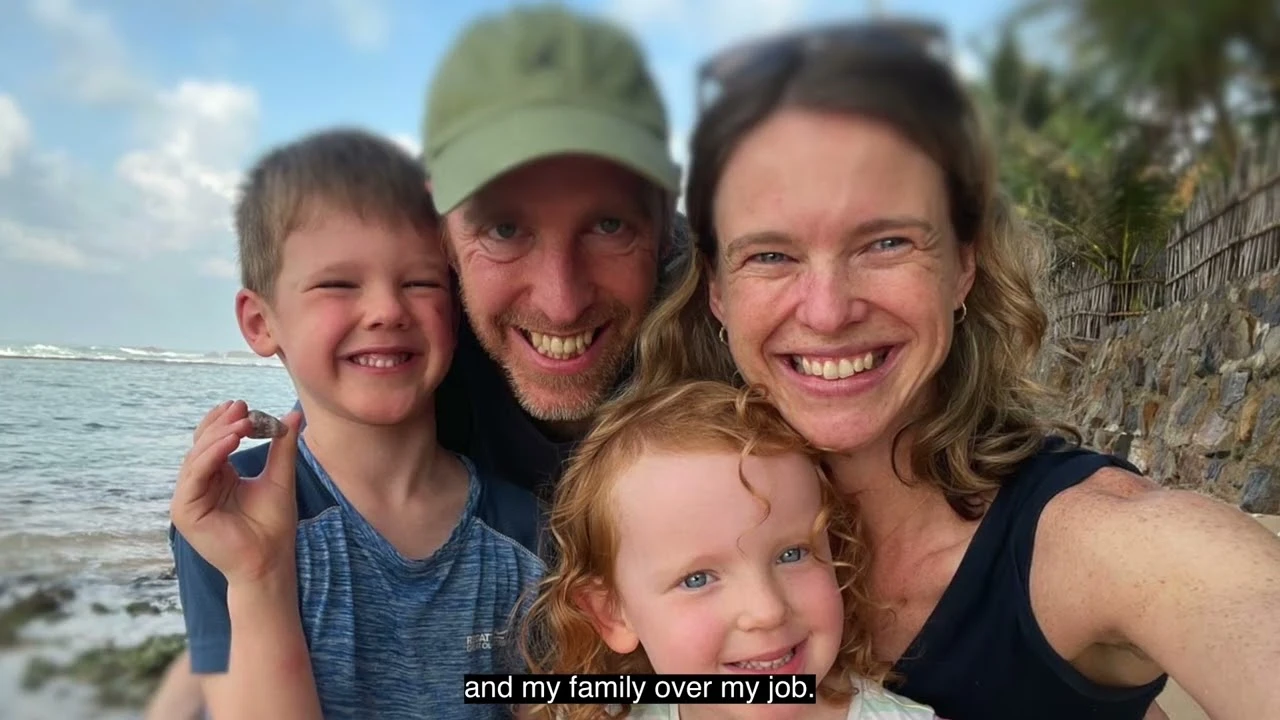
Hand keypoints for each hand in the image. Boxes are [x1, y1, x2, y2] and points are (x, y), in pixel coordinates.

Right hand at [171, 400, 303, 585]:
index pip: (214, 440)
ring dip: (218, 436)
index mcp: (217, 476)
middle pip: (202, 445)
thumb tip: (294, 414)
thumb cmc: (273, 525)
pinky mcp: (184, 511)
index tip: (245, 405)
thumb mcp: (279, 477)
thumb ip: (282, 446)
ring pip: (197, 457)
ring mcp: (189, 498)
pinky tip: (230, 442)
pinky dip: (211, 456)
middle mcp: (200, 485)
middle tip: (243, 408)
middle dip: (222, 424)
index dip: (226, 421)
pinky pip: (194, 477)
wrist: (270, 559)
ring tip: (242, 423)